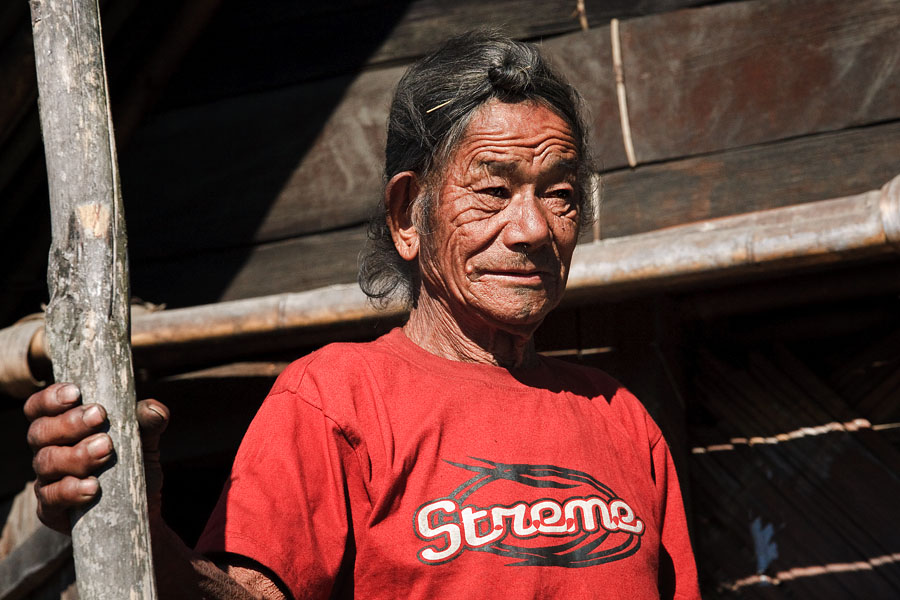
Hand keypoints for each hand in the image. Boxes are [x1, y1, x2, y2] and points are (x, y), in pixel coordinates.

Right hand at [24, 382, 169, 532]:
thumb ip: (148, 424)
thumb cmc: (134, 466)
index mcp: (62, 428)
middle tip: (99, 417)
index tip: (75, 393)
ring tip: (105, 449)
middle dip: (69, 423)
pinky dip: (70, 490)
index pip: (40, 408)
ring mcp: (47, 480)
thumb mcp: (145, 442)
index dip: (50, 398)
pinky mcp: (52, 510)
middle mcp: (49, 450)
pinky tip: (92, 486)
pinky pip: (50, 498)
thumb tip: (154, 410)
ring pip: (46, 462)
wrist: (141, 511)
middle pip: (41, 432)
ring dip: (75, 454)